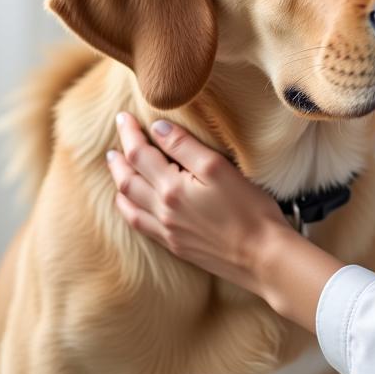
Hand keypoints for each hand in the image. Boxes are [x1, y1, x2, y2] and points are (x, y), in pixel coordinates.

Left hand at [106, 112, 287, 295]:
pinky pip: (140, 225)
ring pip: (129, 205)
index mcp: (172, 189)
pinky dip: (129, 209)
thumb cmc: (248, 209)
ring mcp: (167, 231)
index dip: (129, 133)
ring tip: (117, 170)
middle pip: (128, 180)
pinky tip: (132, 204)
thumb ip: (185, 147)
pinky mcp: (176, 245)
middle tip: (112, 144)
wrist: (262, 257)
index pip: (140, 155)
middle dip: (119, 159)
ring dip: (120, 184)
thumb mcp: (218, 168)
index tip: (122, 116)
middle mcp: (163, 211)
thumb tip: (157, 128)